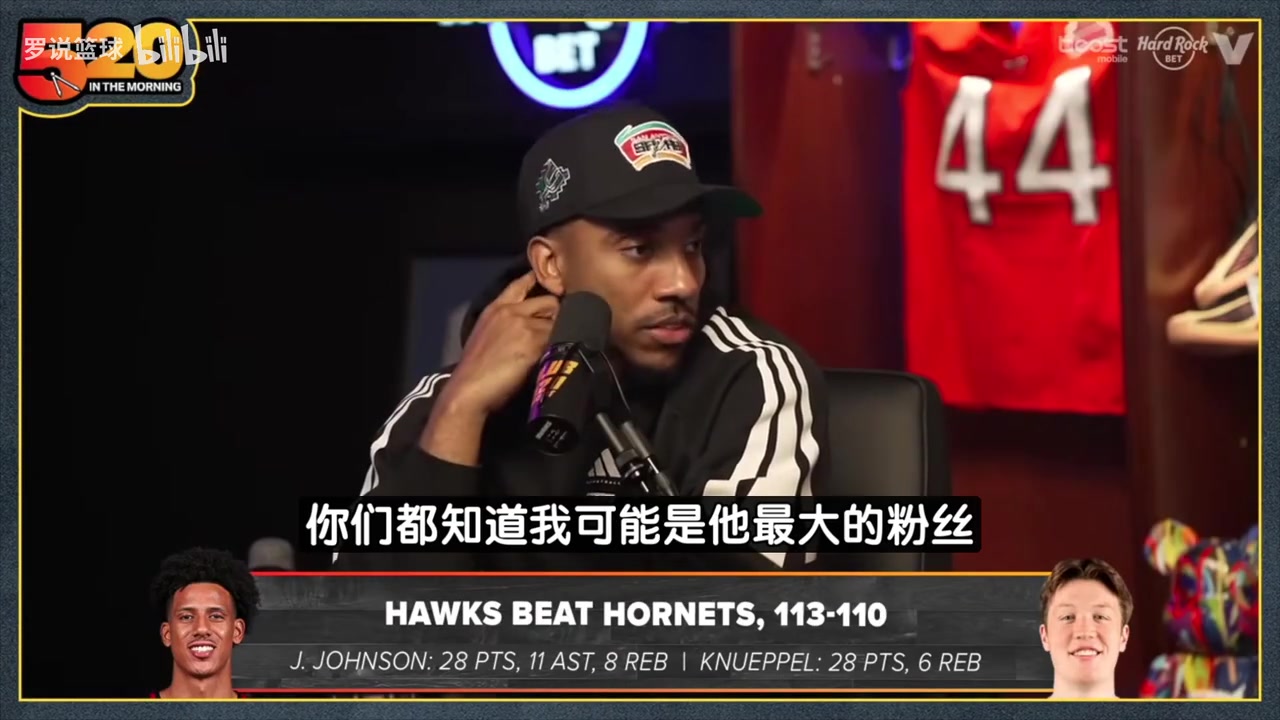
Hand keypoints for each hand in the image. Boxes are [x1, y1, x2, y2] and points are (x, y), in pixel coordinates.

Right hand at [439, 271, 559, 416]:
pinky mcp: (535, 340)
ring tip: (553, 349)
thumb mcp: (486, 336)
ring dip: (558, 334)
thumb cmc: (476, 370)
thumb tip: (527, 327)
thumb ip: (506, 325)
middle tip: (554, 331)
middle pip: (548, 301)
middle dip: (555, 315)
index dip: (536, 281)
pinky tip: (554, 358)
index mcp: (495, 309)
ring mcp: (524, 324)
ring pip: (557, 321)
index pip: (519, 284)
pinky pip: (558, 338)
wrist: (470, 389)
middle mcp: (510, 311)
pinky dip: (559, 347)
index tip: (550, 281)